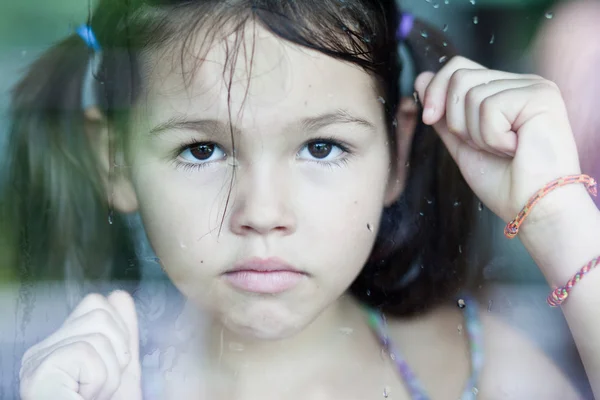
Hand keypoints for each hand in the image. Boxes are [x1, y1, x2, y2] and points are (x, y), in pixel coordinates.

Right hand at [19, 291, 141, 399]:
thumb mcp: (122, 372)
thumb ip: (122, 336)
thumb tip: (120, 295)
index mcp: (58, 348)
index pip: (96, 303)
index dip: (120, 332)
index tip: (113, 370)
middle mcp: (40, 353)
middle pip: (98, 309)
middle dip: (117, 351)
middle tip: (102, 387)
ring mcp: (35, 365)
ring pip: (97, 331)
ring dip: (110, 371)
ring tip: (93, 397)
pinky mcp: (38, 377)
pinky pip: (87, 354)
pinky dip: (100, 381)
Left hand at [414, 56, 582, 223]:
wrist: (532, 210)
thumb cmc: (504, 184)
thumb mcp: (463, 143)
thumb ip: (444, 112)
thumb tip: (421, 78)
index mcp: (505, 91)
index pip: (458, 68)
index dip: (435, 90)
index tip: (429, 118)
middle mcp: (522, 83)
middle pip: (459, 75)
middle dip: (456, 120)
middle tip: (483, 146)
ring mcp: (534, 87)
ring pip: (471, 93)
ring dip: (476, 134)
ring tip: (504, 150)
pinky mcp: (541, 96)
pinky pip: (490, 107)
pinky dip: (492, 138)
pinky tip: (516, 149)